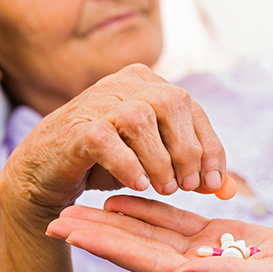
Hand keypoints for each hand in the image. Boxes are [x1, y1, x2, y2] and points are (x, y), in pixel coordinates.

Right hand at [0, 64, 226, 218]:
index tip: (213, 182)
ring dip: (161, 160)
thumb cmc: (105, 163)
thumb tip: (227, 187)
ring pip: (143, 120)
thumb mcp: (153, 160)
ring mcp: (98, 100)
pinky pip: (110, 141)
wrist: (46, 170)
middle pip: (173, 104)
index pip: (191, 107)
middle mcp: (124, 82)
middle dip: (188, 150)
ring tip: (164, 189)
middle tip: (188, 186)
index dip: (209, 145)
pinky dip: (130, 166)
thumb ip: (188, 167)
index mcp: (147, 82)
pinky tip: (139, 184)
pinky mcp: (77, 125)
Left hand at [47, 195, 272, 271]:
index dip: (104, 247)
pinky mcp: (213, 236)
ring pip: (147, 230)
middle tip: (54, 217)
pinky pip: (173, 219)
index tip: (67, 232)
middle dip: (94, 232)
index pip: (141, 262)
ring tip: (78, 203)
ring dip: (112, 217)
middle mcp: (190, 268)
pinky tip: (123, 196)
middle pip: (133, 246)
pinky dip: (146, 207)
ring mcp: (199, 251)